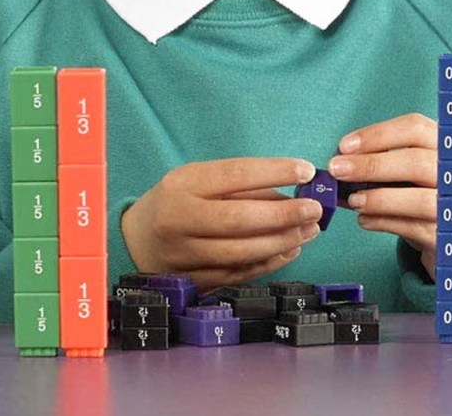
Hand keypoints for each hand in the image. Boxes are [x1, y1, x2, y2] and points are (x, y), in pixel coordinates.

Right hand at [121, 158, 324, 291]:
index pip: (233, 174)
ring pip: (242, 252)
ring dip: (282, 241)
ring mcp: (184, 255)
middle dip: (284, 214)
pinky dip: (269, 262)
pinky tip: (290, 250)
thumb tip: (292, 196)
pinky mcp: (193, 281)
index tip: (305, 169)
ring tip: (308, 230)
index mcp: (181, 186)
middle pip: (238, 219)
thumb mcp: (198, 182)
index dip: (273, 171)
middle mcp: (179, 220)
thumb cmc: (178, 203)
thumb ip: (241, 187)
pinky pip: (239, 273)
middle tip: (314, 210)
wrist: (137, 240)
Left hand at [328, 113, 451, 278]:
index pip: (415, 128)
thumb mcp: (409, 172)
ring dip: (379, 198)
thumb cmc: (424, 193)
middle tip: (337, 170)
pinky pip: (415, 228)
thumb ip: (380, 164)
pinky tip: (364, 220)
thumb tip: (339, 164)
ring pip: (421, 200)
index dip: (377, 134)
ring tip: (352, 201)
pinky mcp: (450, 236)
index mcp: (448, 147)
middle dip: (372, 165)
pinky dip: (384, 222)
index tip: (344, 146)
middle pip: (417, 162)